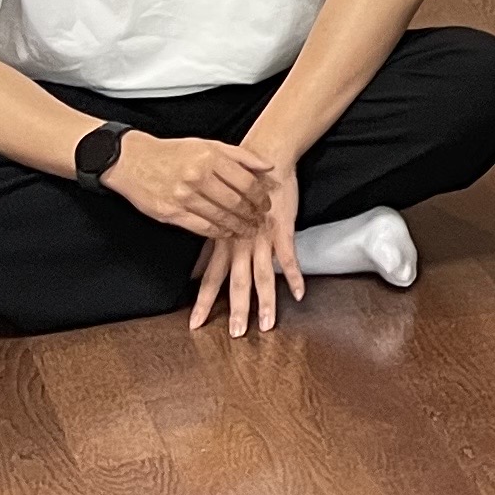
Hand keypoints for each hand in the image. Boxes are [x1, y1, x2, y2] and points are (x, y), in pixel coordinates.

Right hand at [106, 128, 275, 238]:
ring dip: (238, 226)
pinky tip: (226, 232)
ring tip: (248, 229)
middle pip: (236, 202)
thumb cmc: (172, 152)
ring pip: (220, 217)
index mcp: (210, 158)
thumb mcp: (208, 145)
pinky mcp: (170, 213)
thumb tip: (269, 166)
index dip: (260, 196)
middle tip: (260, 220)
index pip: (246, 182)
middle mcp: (198, 177)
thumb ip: (240, 156)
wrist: (132, 160)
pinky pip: (201, 227)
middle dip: (252, 214)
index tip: (266, 203)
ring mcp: (183, 196)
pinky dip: (217, 232)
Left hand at [188, 164, 304, 336]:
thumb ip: (214, 242)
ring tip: (268, 325)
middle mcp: (241, 243)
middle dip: (237, 311)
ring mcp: (263, 237)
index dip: (203, 302)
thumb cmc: (240, 184)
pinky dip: (295, 276)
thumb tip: (199, 267)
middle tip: (236, 336)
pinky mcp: (283, 229)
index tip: (195, 325)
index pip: (210, 278)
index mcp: (224, 241)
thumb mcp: (219, 214)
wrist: (265, 158)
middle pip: (237, 283)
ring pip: (263, 276)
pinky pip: (289, 257)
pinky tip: (299, 294)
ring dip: (267, 303)